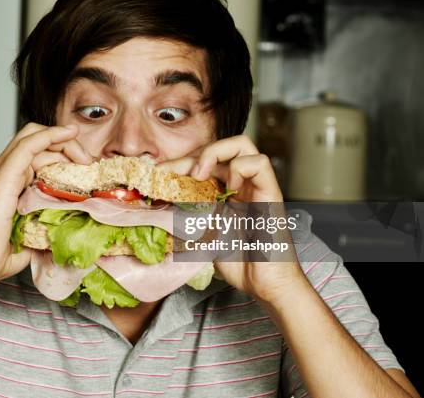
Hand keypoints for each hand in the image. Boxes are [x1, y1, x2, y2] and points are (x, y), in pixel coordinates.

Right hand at [0, 123, 92, 290]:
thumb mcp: (30, 232)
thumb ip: (47, 221)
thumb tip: (72, 223)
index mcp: (5, 178)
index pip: (37, 152)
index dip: (63, 153)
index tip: (85, 168)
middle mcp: (0, 168)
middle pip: (37, 139)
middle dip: (66, 144)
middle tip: (88, 162)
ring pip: (35, 137)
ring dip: (64, 141)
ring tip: (85, 158)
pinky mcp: (2, 174)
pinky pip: (29, 144)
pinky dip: (51, 135)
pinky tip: (69, 134)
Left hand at [158, 135, 306, 303]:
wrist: (265, 284)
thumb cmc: (238, 263)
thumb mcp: (200, 235)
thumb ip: (186, 217)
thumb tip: (158, 206)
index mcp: (225, 192)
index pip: (203, 162)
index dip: (180, 163)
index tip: (159, 175)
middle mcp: (241, 185)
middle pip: (219, 149)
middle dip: (190, 156)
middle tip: (171, 173)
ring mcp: (257, 187)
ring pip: (242, 145)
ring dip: (215, 153)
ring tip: (199, 175)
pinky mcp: (272, 194)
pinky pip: (259, 163)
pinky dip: (240, 168)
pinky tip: (230, 188)